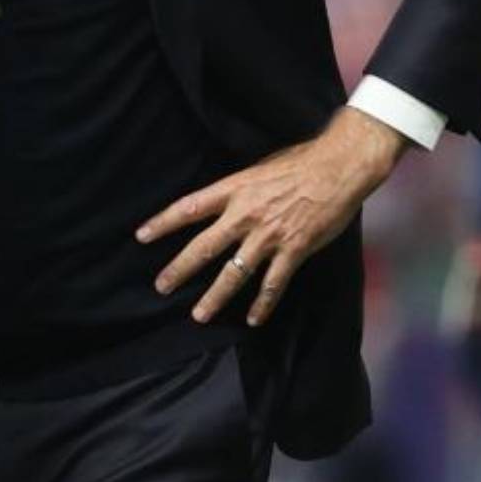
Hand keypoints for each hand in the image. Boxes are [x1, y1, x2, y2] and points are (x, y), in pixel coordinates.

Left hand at [136, 107, 407, 325]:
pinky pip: (273, 283)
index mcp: (235, 189)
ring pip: (235, 273)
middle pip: (205, 246)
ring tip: (199, 314)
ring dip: (215, 297)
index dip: (163, 222)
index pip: (189, 207)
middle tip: (161, 285)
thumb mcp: (258, 169)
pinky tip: (252, 319)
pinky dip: (262, 304)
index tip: (141, 236)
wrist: (339, 167)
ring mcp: (269, 235)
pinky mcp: (294, 249)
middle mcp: (246, 214)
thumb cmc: (300, 162)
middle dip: (180, 269)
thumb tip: (221, 202)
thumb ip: (238, 189)